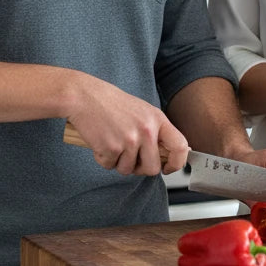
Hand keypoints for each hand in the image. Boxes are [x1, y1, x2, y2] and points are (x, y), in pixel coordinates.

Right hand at [65, 75, 188, 176]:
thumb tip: (172, 151)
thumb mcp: (142, 111)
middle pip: (152, 168)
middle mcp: (147, 130)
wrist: (84, 96)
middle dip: (139, 169)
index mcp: (157, 119)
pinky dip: (103, 158)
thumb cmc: (111, 103)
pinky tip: (100, 141)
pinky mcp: (111, 148)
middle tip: (129, 157)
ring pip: (128, 170)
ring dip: (118, 162)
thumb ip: (156, 130)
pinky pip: (109, 166)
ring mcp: (129, 140)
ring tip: (112, 142)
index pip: (180, 146)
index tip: (168, 168)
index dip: (177, 163)